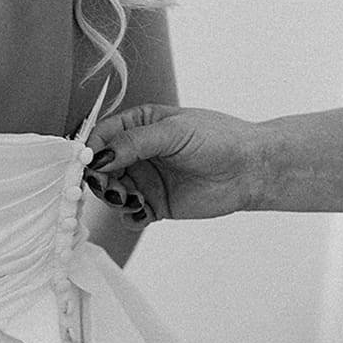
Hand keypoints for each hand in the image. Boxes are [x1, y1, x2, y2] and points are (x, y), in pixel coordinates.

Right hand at [84, 104, 265, 223]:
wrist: (253, 170)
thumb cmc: (219, 140)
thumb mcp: (173, 132)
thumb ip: (133, 143)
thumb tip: (98, 157)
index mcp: (138, 126)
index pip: (101, 136)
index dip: (90, 150)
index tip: (89, 164)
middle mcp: (137, 153)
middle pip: (101, 167)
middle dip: (99, 179)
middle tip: (110, 187)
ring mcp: (145, 179)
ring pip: (112, 192)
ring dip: (114, 198)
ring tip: (131, 199)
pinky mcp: (155, 204)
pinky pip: (131, 214)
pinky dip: (130, 216)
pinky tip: (143, 212)